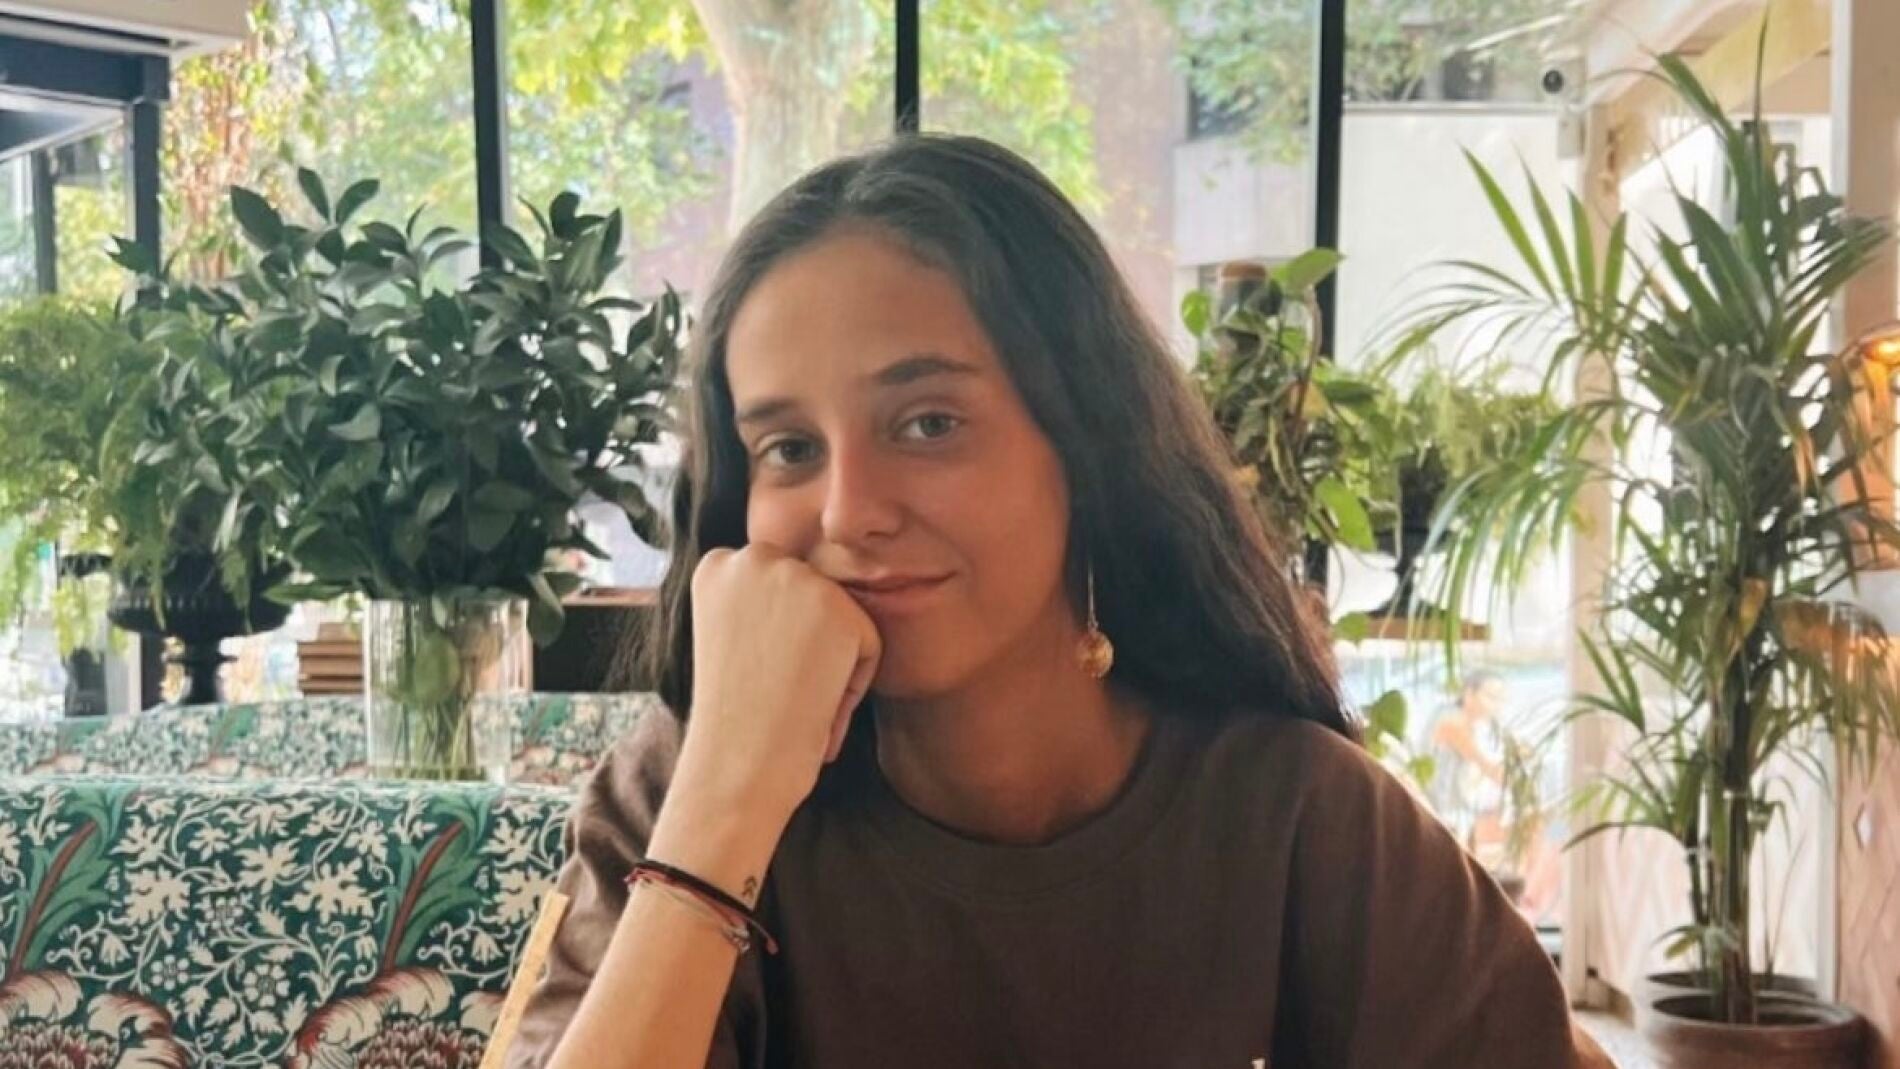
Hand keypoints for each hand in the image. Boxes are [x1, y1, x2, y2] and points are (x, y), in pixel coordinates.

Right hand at [672, 543, 882, 823]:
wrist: (734, 765)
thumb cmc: (733, 718)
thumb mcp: (729, 637)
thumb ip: (759, 603)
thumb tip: (810, 599)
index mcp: (717, 564)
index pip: (779, 588)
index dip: (774, 640)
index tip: (754, 674)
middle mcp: (753, 558)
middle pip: (814, 597)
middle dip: (807, 645)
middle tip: (775, 691)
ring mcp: (796, 578)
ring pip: (843, 620)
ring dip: (829, 665)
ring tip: (791, 700)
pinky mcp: (836, 607)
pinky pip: (868, 645)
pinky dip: (851, 685)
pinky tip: (814, 705)